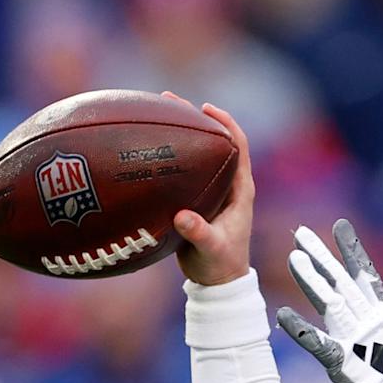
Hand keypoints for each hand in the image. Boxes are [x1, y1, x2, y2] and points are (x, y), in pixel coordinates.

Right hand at [165, 93, 253, 286]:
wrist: (216, 283)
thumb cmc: (220, 266)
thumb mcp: (211, 250)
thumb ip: (199, 233)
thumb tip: (182, 217)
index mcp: (240, 190)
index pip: (239, 146)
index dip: (226, 123)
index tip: (206, 108)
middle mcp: (228, 185)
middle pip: (215, 142)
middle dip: (195, 119)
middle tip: (169, 99)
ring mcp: (211, 190)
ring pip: (197, 153)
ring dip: (179, 133)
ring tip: (153, 112)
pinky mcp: (195, 198)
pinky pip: (181, 170)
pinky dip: (166, 156)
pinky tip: (142, 148)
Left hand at [277, 220, 382, 382]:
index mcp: (382, 317)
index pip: (365, 276)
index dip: (351, 250)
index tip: (339, 226)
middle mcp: (369, 323)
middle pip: (342, 282)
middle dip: (322, 256)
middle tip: (301, 233)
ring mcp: (356, 341)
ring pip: (331, 303)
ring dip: (311, 281)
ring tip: (294, 259)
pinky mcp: (343, 363)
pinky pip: (318, 343)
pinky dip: (300, 329)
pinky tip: (283, 315)